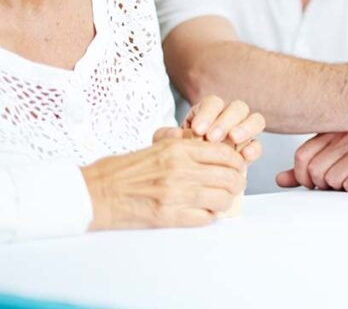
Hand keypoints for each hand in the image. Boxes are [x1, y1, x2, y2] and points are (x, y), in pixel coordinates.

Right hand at [82, 138, 245, 230]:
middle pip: (230, 177)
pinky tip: (202, 212)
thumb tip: (212, 148)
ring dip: (225, 201)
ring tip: (219, 201)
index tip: (237, 167)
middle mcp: (181, 169)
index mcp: (178, 149)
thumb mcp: (155, 146)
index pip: (225, 153)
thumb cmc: (123, 170)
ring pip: (222, 198)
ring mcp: (176, 193)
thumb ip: (184, 145)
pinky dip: (209, 216)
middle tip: (233, 186)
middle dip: (236, 183)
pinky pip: (205, 218)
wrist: (94, 193)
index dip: (237, 162)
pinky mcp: (168, 216)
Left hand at [174, 95, 264, 162]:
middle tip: (213, 137)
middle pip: (238, 107)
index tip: (198, 129)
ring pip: (255, 120)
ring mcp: (243, 132)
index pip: (214, 102)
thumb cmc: (178, 157)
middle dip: (226, 121)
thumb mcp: (167, 146)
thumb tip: (174, 132)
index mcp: (209, 112)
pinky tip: (244, 155)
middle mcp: (229, 118)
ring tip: (233, 139)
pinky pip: (258, 144)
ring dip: (245, 128)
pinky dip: (254, 148)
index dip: (208, 113)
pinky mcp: (250, 149)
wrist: (187, 178)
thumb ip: (166, 137)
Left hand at [276, 131, 347, 191]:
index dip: (302, 176)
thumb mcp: (334, 158)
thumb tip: (279, 179)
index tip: (312, 182)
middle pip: (316, 170)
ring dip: (339, 188)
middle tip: (334, 185)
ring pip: (333, 179)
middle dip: (321, 185)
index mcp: (333, 132)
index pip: (302, 155)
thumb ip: (306, 169)